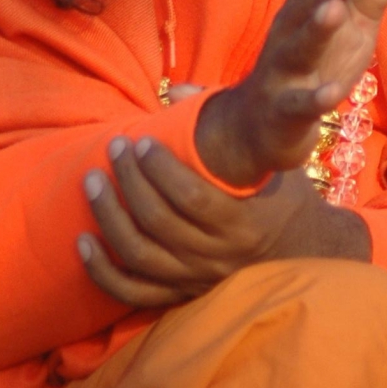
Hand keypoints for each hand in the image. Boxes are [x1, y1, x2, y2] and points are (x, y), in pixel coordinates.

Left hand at [78, 134, 370, 307]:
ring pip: (140, 255)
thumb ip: (231, 126)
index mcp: (244, 224)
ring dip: (110, 217)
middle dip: (130, 181)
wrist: (304, 253)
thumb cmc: (284, 197)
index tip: (142, 141)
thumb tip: (178, 92)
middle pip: (159, 223)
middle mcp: (219, 258)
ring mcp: (198, 280)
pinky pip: (132, 293)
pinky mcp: (181, 295)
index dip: (160, 170)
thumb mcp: (273, 162)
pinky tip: (82, 241)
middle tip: (115, 147)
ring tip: (93, 181)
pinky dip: (102, 270)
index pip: (193, 198)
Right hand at [195, 0, 386, 186]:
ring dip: (315, 30)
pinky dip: (315, 98)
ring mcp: (284, 71)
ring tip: (333, 11)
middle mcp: (291, 31)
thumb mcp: (351, 23)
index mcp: (307, 5)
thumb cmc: (315, 62)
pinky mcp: (285, 110)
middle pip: (308, 4)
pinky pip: (300, 104)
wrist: (260, 124)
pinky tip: (331, 94)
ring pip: (300, 48)